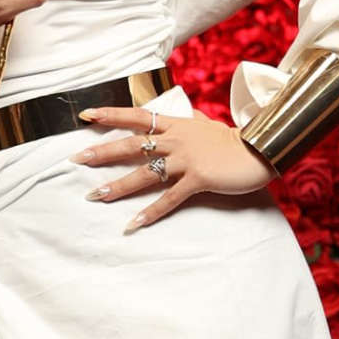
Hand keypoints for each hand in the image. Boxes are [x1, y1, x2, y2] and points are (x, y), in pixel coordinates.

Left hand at [73, 101, 269, 232]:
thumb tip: (176, 113)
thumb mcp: (206, 125)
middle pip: (132, 144)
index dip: (111, 114)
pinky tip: (132, 224)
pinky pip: (169, 199)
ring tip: (95, 195)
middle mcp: (177, 140)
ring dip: (118, 186)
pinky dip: (150, 213)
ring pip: (145, 173)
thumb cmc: (233, 141)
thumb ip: (188, 121)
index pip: (138, 116)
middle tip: (76, 159)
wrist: (263, 150)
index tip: (85, 114)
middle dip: (102, 152)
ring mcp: (187, 160)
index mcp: (177, 125)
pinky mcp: (198, 179)